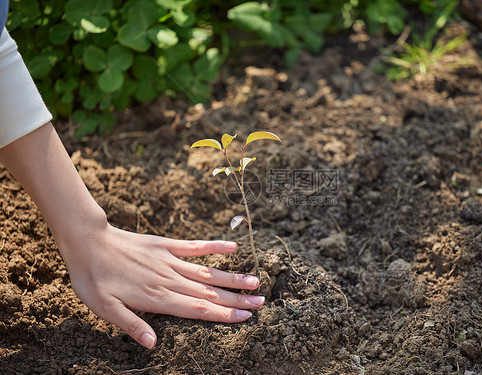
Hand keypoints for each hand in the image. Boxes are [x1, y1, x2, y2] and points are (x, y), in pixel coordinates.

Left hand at [59, 223, 262, 348]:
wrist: (88, 241)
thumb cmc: (93, 279)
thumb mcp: (105, 308)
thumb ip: (132, 325)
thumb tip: (154, 344)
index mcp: (158, 298)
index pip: (197, 309)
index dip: (223, 314)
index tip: (246, 317)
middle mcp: (170, 279)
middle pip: (209, 292)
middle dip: (236, 299)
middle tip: (260, 303)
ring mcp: (170, 261)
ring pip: (207, 272)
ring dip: (231, 278)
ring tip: (254, 281)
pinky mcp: (166, 244)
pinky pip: (194, 246)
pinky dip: (213, 247)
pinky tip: (232, 247)